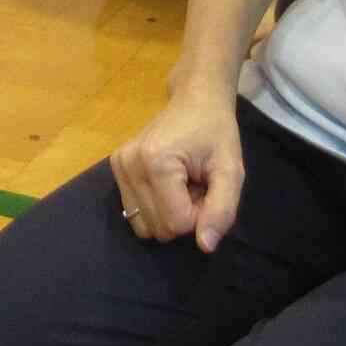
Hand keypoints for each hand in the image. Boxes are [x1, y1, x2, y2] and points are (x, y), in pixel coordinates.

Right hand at [108, 88, 244, 252]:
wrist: (195, 99)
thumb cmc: (216, 132)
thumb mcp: (230, 170)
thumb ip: (222, 210)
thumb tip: (204, 245)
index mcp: (157, 162)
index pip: (178, 223)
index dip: (200, 213)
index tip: (206, 187)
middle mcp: (130, 165)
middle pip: (159, 228)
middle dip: (183, 215)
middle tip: (195, 185)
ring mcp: (118, 166)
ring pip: (144, 226)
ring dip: (168, 213)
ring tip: (181, 184)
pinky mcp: (115, 167)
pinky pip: (135, 213)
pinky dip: (154, 207)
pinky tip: (166, 183)